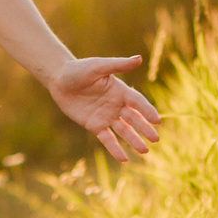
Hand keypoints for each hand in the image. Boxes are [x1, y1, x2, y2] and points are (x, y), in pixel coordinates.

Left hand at [43, 55, 159, 162]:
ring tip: (144, 151)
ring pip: (123, 130)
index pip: (137, 102)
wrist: (59, 80)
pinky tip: (124, 159)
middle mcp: (116, 105)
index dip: (147, 111)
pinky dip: (115, 149)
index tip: (157, 121)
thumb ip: (118, 65)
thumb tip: (139, 58)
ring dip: (134, 140)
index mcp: (120, 90)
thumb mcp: (99, 67)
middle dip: (144, 129)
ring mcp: (106, 116)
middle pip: (133, 119)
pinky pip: (107, 139)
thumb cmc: (79, 69)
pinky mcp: (95, 125)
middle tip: (156, 139)